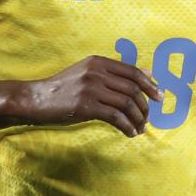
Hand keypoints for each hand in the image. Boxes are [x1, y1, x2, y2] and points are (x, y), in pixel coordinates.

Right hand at [15, 55, 158, 136]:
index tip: (159, 98)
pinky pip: (116, 117)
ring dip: (138, 118)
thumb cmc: (63, 89)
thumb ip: (115, 73)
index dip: (149, 85)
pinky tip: (130, 133)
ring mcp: (91, 89)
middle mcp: (96, 72)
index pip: (133, 72)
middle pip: (133, 89)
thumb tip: (148, 73)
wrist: (36, 99)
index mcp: (98, 62)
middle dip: (145, 106)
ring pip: (127, 104)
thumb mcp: (88, 73)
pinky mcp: (86, 106)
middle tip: (148, 119)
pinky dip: (127, 126)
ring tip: (140, 128)